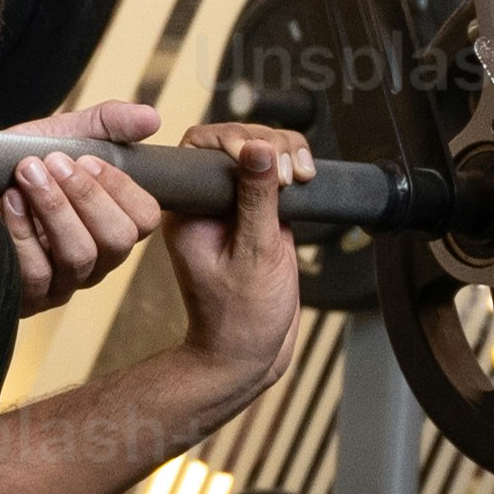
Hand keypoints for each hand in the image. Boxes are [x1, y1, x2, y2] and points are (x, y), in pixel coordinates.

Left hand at [0, 86, 172, 317]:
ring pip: (79, 257)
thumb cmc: (17, 165)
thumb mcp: (63, 135)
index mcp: (109, 225)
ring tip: (28, 172)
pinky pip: (37, 273)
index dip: (122, 189)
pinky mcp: (26, 297)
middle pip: (117, 242)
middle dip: (87, 196)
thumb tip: (151, 118)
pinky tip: (10, 201)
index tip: (88, 160)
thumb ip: (107, 124)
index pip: (144, 220)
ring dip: (54, 208)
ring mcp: (61, 284)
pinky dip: (22, 231)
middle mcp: (93, 261)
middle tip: (55, 162)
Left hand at [156, 119, 306, 400]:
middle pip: (234, 141)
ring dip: (287, 153)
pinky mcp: (260, 214)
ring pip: (260, 153)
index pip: (200, 146)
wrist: (249, 354)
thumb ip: (257, 199)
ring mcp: (235, 207)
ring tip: (301, 179)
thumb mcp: (254, 254)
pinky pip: (276, 175)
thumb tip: (259, 148)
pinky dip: (295, 169)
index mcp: (187, 209)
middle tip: (289, 176)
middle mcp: (207, 203)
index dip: (233, 139)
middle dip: (268, 145)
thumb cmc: (240, 317)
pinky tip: (307, 182)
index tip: (263, 158)